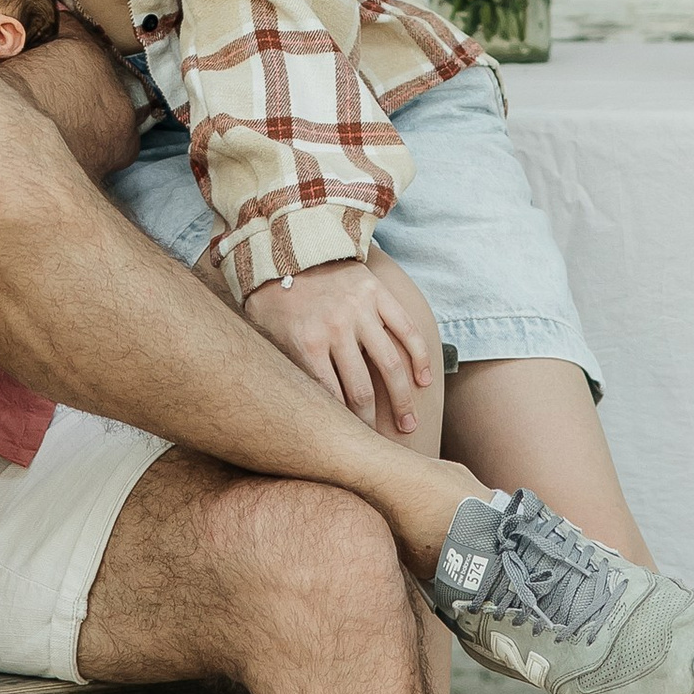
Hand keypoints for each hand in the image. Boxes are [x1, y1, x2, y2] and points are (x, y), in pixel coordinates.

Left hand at [243, 258, 437, 430]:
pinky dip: (419, 357)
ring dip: (403, 398)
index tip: (353, 445)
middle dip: (374, 423)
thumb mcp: (268, 337)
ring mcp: (359, 310)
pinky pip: (405, 329)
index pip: (331, 399)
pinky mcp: (377, 293)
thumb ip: (287, 370)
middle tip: (383, 444)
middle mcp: (335, 329)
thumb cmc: (273, 300)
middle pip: (362, 389)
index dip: (344, 427)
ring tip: (409, 423)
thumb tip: (295, 412)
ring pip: (390, 364)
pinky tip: (424, 380)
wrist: (286, 248)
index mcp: (306, 343)